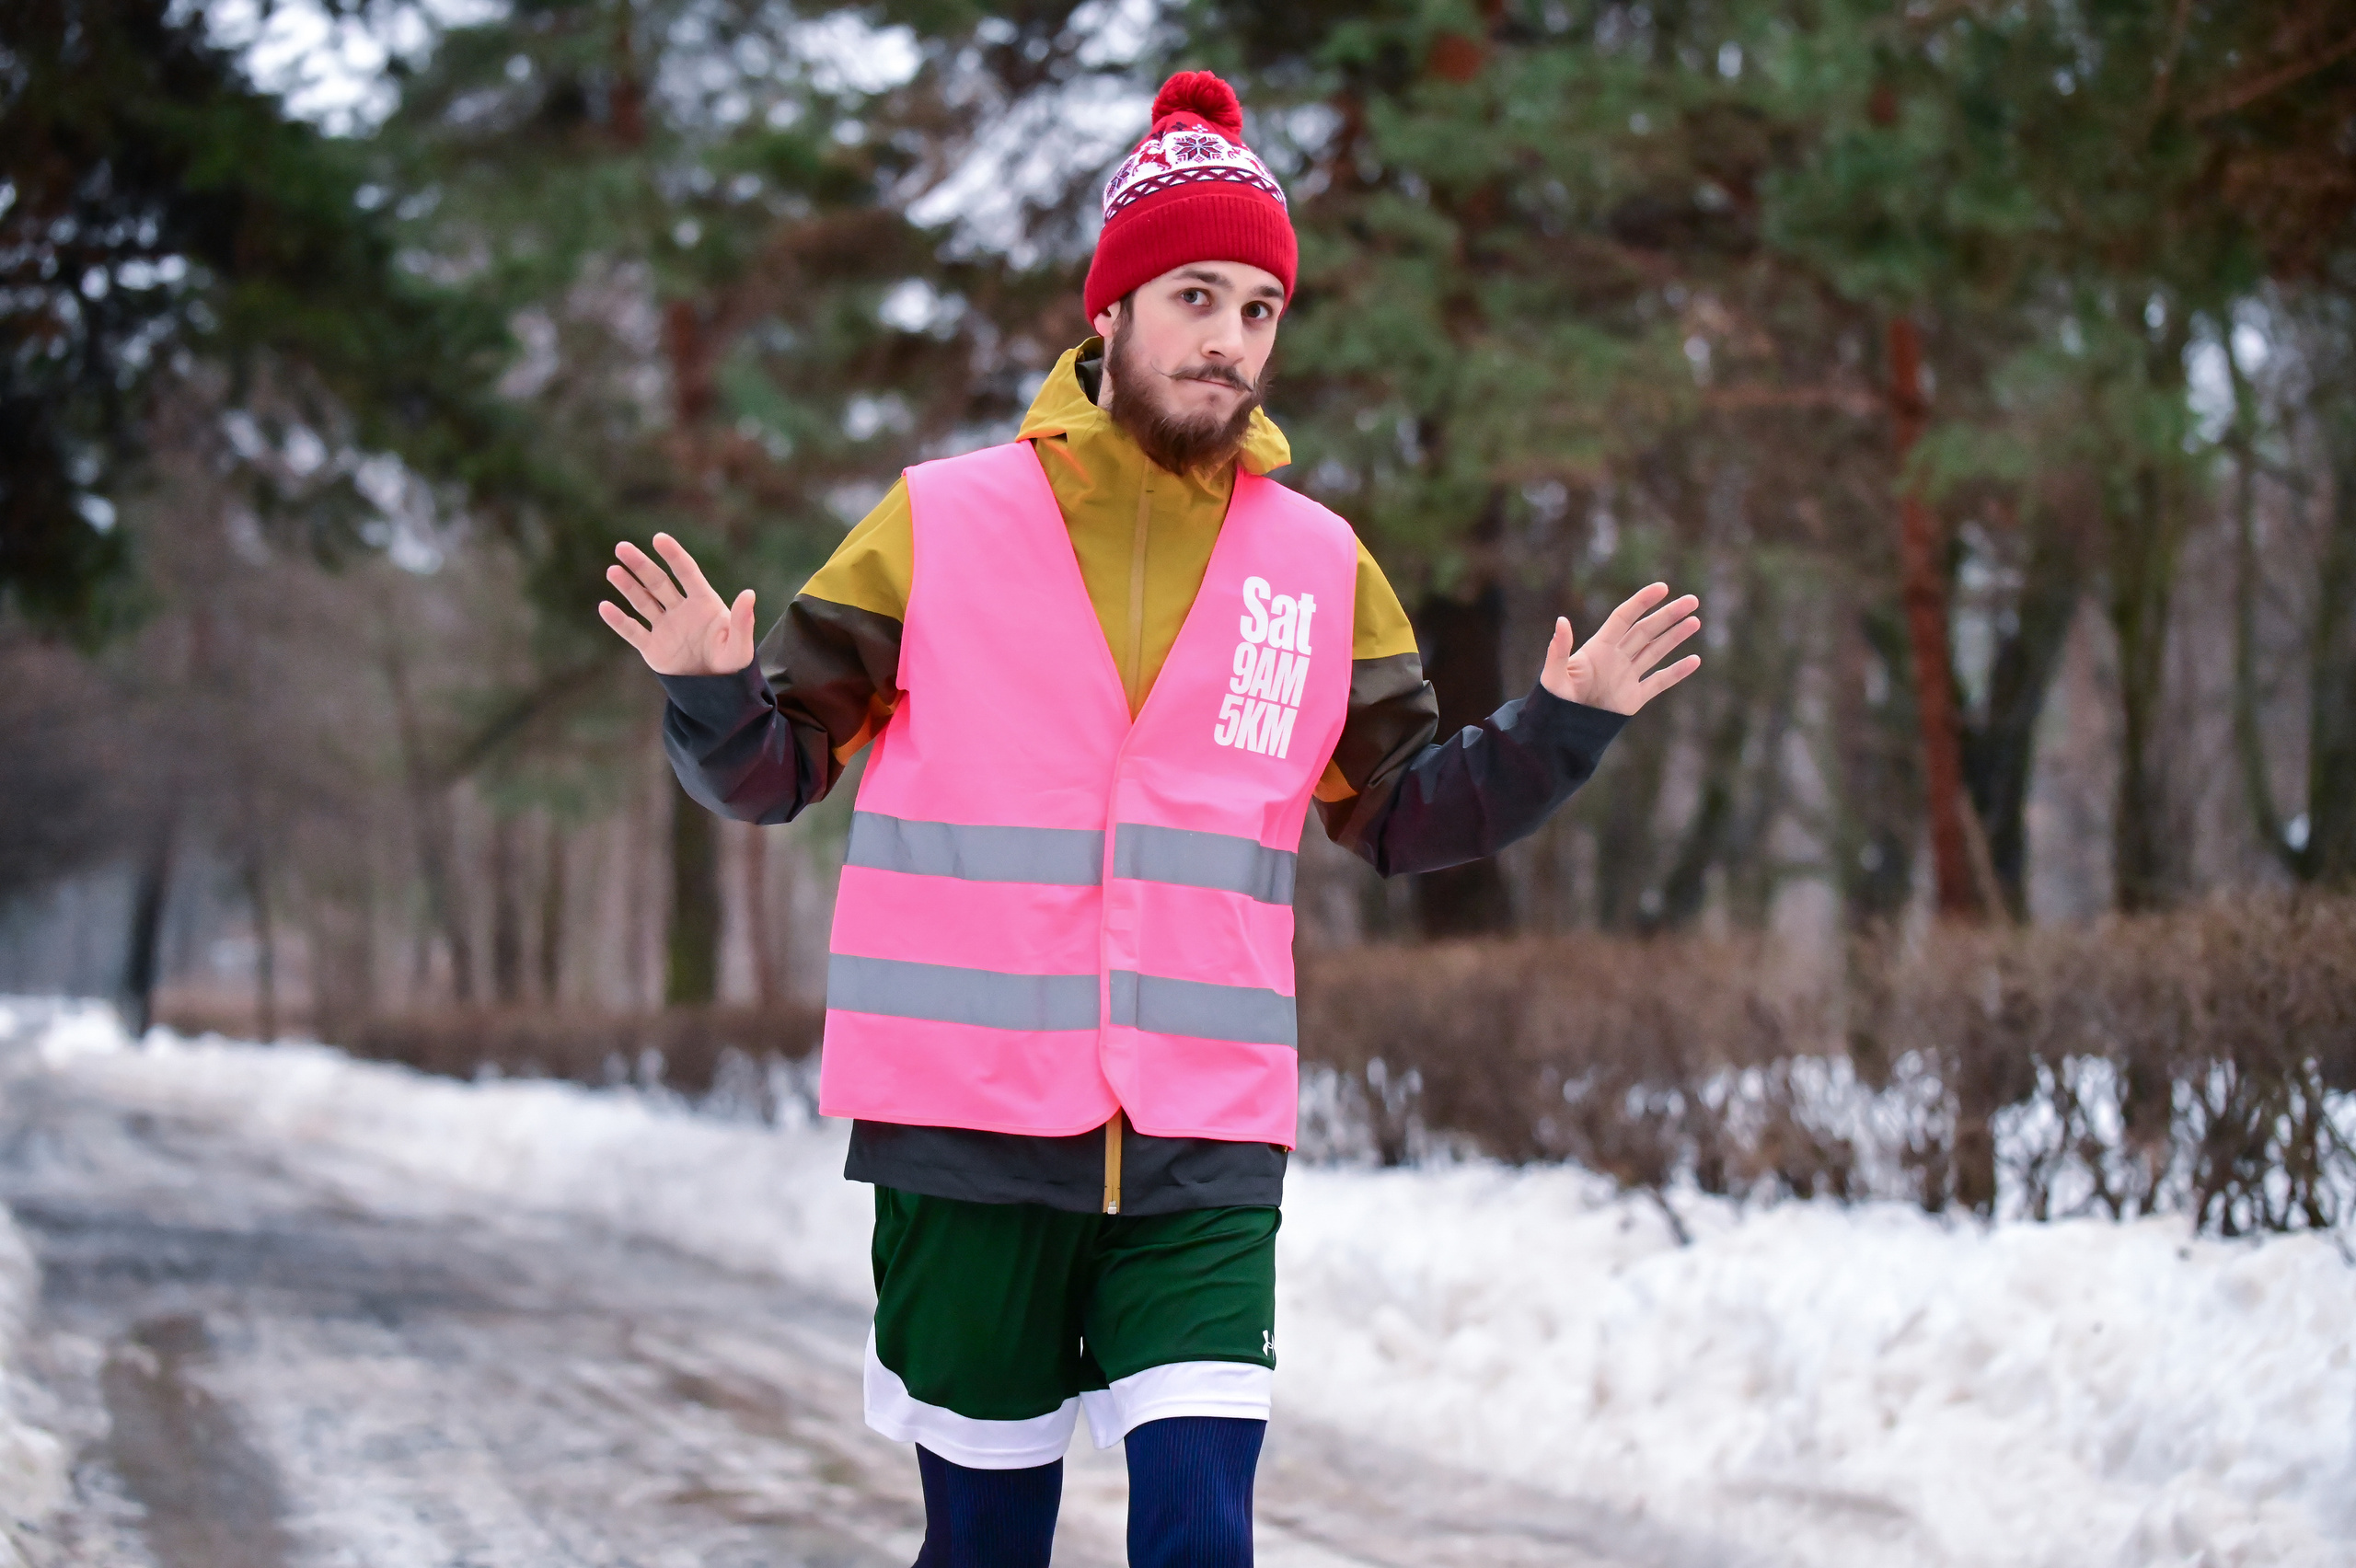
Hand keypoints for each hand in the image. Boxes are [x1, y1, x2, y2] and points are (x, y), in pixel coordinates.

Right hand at [598, 533, 757, 676]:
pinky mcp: (652, 647)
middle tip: (622, 547)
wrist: (716, 692)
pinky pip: (633, 631)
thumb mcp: (740, 647)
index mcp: (704, 604)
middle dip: (641, 565)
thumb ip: (743, 622)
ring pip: (643, 601)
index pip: (686, 573)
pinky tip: (605, 607)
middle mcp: (681, 610)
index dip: (673, 555)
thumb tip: (749, 594)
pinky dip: (619, 621)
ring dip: (627, 586)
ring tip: (613, 571)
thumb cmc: (733, 665)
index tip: (659, 538)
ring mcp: (665, 627)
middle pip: (658, 582)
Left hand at [1540, 582, 1701, 714]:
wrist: (1562, 731)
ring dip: (1675, 636)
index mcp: (1598, 648)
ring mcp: (1627, 676)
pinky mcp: (1634, 698)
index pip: (1624, 618)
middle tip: (1692, 601)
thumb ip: (1559, 650)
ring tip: (1695, 621)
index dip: (1642, 602)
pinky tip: (1695, 660)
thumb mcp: (1554, 675)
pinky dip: (1677, 672)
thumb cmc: (1554, 701)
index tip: (1662, 588)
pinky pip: (1659, 682)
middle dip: (1669, 615)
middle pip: (1646, 630)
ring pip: (1656, 651)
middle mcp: (1616, 657)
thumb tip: (1561, 621)